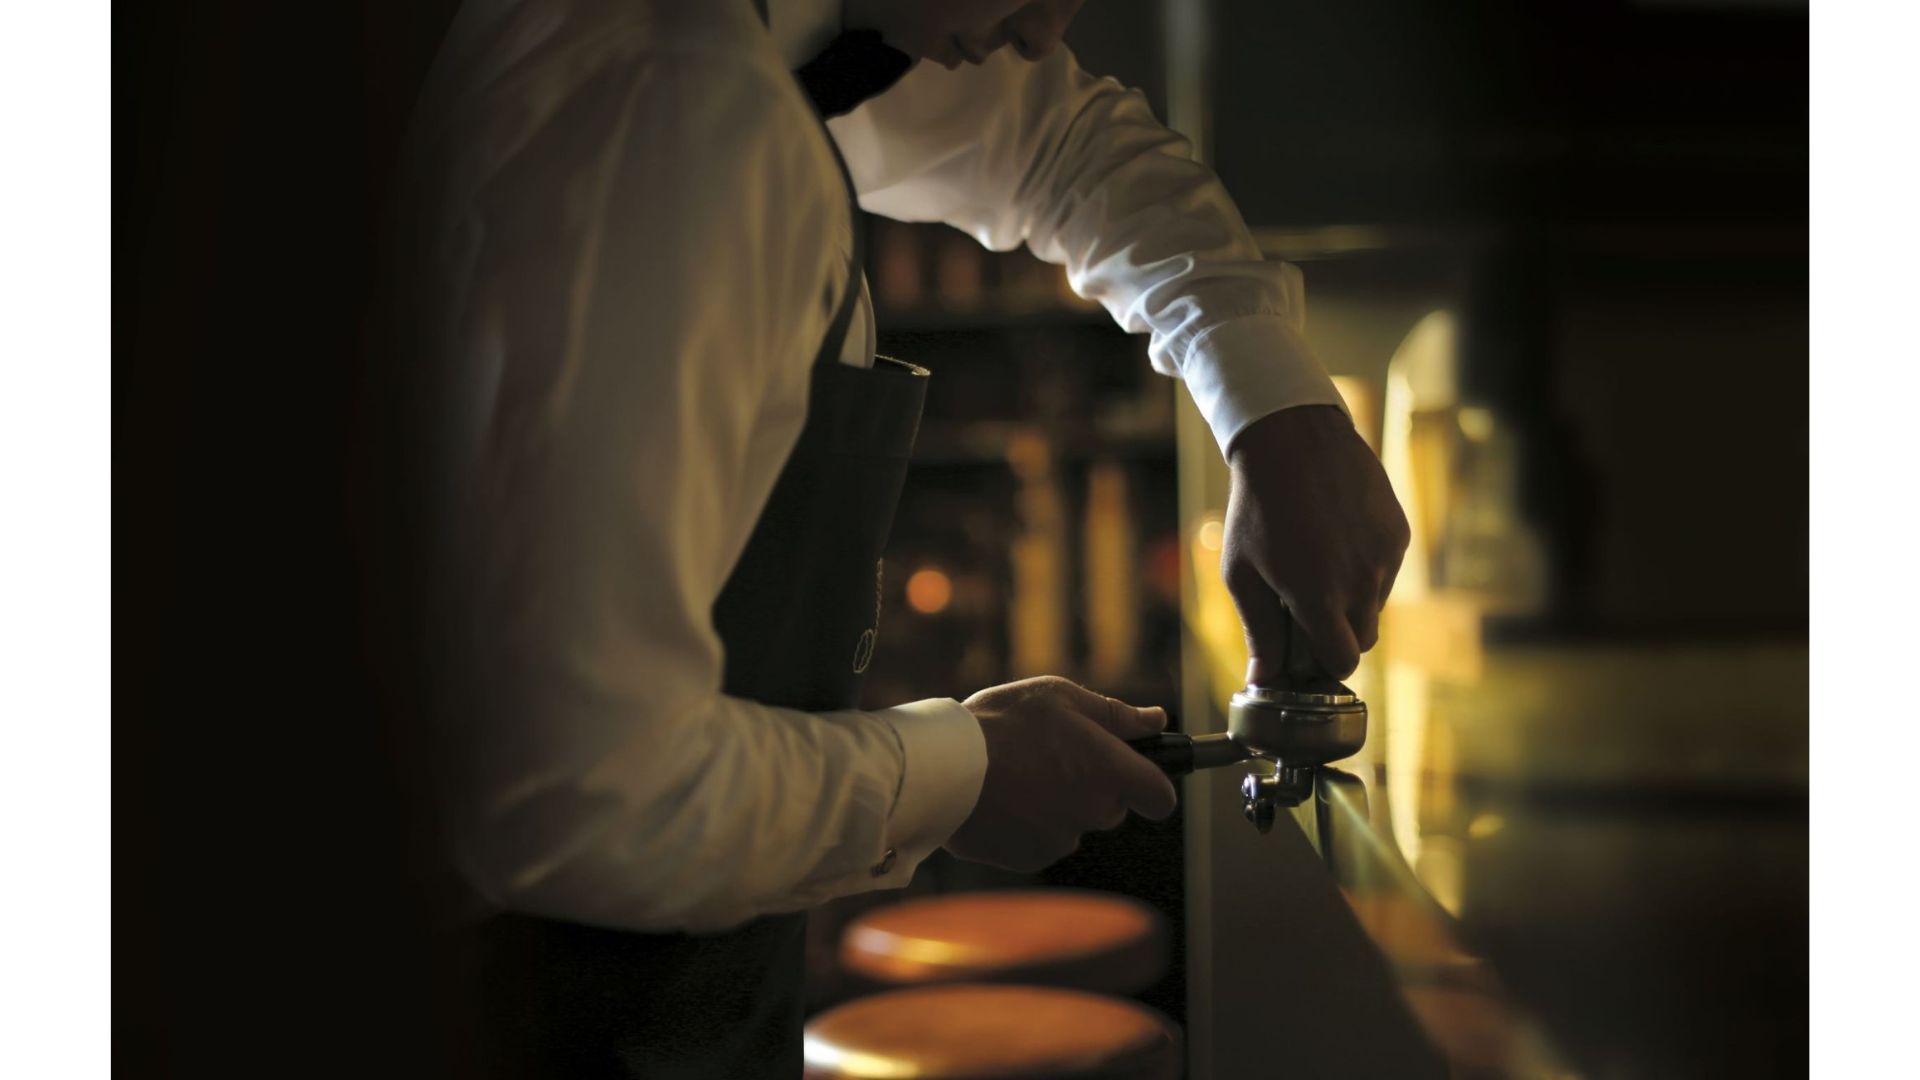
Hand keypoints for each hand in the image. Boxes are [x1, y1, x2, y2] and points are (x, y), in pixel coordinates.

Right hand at [944, 676, 1178, 872]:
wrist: (941, 767)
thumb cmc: (1002, 722)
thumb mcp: (1059, 697)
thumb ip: (1115, 714)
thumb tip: (1157, 720)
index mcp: (1108, 769)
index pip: (1160, 797)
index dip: (1153, 786)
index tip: (1138, 773)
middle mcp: (1093, 810)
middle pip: (1112, 808)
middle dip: (1094, 787)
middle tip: (1053, 756)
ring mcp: (1061, 838)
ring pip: (1074, 823)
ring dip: (1058, 805)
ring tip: (1017, 774)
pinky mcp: (1030, 858)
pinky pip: (1042, 841)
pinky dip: (1029, 825)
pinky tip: (1002, 798)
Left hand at [1223, 405, 1410, 680]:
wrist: (1294, 440)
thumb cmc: (1257, 508)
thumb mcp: (1242, 573)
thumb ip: (1258, 631)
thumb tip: (1262, 680)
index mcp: (1319, 596)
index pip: (1343, 661)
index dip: (1325, 664)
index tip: (1308, 651)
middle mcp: (1360, 581)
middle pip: (1362, 640)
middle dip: (1337, 635)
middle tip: (1307, 608)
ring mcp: (1384, 556)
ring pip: (1376, 606)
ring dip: (1352, 601)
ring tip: (1318, 563)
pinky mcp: (1398, 533)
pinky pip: (1387, 572)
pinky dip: (1367, 569)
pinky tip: (1337, 539)